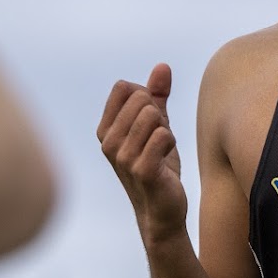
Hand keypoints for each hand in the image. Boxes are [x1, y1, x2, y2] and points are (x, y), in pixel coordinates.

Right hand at [97, 63, 186, 245]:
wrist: (162, 212)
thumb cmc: (157, 167)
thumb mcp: (157, 127)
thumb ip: (157, 96)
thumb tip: (163, 66)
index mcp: (106, 129)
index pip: (125, 87)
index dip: (146, 98)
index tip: (151, 123)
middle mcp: (108, 142)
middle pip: (141, 99)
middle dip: (159, 116)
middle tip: (159, 142)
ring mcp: (122, 157)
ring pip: (154, 116)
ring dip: (167, 132)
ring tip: (162, 152)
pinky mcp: (142, 170)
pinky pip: (164, 135)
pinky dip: (172, 143)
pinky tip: (166, 162)